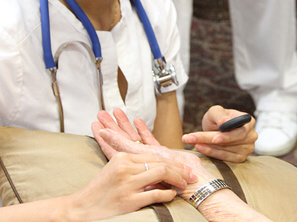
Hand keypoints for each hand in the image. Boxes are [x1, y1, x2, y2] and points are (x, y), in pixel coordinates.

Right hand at [66, 150, 194, 220]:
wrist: (81, 209)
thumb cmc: (100, 191)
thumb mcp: (114, 170)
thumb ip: (134, 165)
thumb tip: (161, 166)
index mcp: (122, 157)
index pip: (154, 155)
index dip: (172, 161)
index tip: (185, 166)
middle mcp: (125, 168)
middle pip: (161, 163)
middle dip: (180, 169)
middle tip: (191, 176)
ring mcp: (127, 184)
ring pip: (162, 174)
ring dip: (178, 180)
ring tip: (184, 185)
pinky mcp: (129, 201)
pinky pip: (156, 194)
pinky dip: (168, 194)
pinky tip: (172, 195)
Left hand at [92, 109, 215, 199]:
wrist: (198, 184)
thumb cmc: (180, 184)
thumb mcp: (156, 176)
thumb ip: (141, 167)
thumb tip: (122, 163)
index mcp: (140, 164)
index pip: (121, 148)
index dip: (110, 138)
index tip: (98, 128)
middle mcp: (144, 158)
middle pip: (124, 139)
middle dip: (113, 126)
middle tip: (101, 114)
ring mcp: (152, 155)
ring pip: (135, 137)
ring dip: (124, 125)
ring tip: (115, 112)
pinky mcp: (163, 153)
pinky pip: (150, 139)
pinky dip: (143, 130)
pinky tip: (136, 121)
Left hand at [182, 105, 256, 162]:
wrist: (216, 129)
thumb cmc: (217, 118)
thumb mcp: (215, 112)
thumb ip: (220, 115)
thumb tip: (225, 123)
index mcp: (249, 121)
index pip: (239, 130)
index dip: (227, 135)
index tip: (214, 138)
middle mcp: (251, 135)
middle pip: (231, 141)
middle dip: (210, 140)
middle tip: (191, 139)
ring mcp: (248, 148)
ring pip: (227, 150)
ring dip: (208, 147)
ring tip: (191, 141)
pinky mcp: (241, 158)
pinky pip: (226, 158)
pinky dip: (212, 153)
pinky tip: (200, 148)